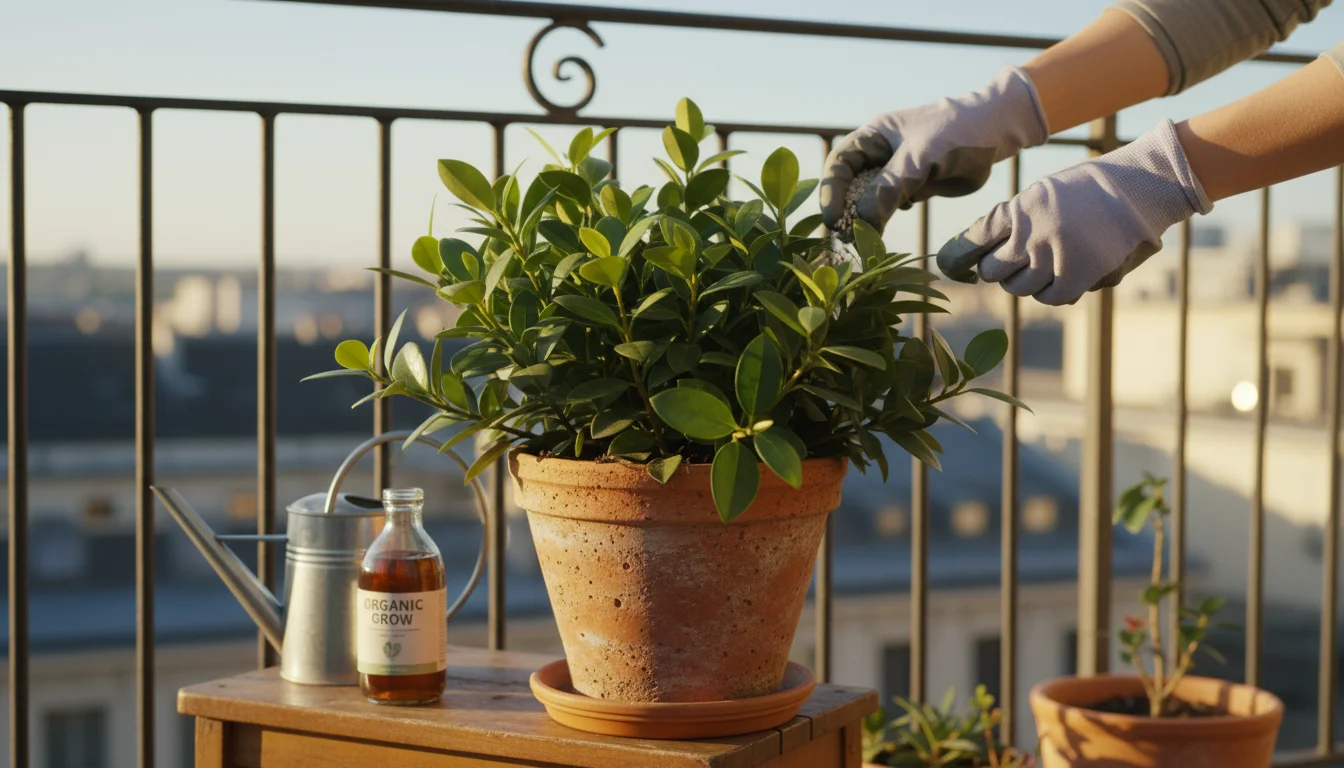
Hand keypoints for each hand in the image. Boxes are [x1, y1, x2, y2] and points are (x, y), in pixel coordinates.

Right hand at [819, 66, 1048, 232]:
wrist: (995, 133)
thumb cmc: (954, 133)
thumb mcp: (918, 159)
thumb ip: (888, 189)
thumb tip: (862, 221)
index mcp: (873, 136)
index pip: (839, 164)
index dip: (831, 191)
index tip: (832, 219)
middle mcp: (879, 154)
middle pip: (849, 186)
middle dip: (846, 211)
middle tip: (845, 239)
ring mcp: (896, 172)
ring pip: (869, 201)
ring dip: (864, 222)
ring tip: (863, 243)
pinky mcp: (913, 188)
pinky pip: (890, 209)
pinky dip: (884, 223)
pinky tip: (883, 235)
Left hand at [936, 119, 1212, 305]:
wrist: (1140, 185)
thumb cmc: (1090, 188)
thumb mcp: (1044, 192)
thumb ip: (1015, 220)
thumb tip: (983, 254)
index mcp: (1017, 210)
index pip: (972, 241)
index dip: (958, 257)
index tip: (952, 265)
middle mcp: (1028, 236)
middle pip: (992, 271)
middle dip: (998, 269)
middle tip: (1014, 262)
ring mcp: (1051, 259)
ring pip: (1019, 288)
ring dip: (1026, 281)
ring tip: (1046, 263)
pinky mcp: (1076, 278)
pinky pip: (1050, 297)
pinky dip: (1053, 291)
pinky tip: (1063, 276)